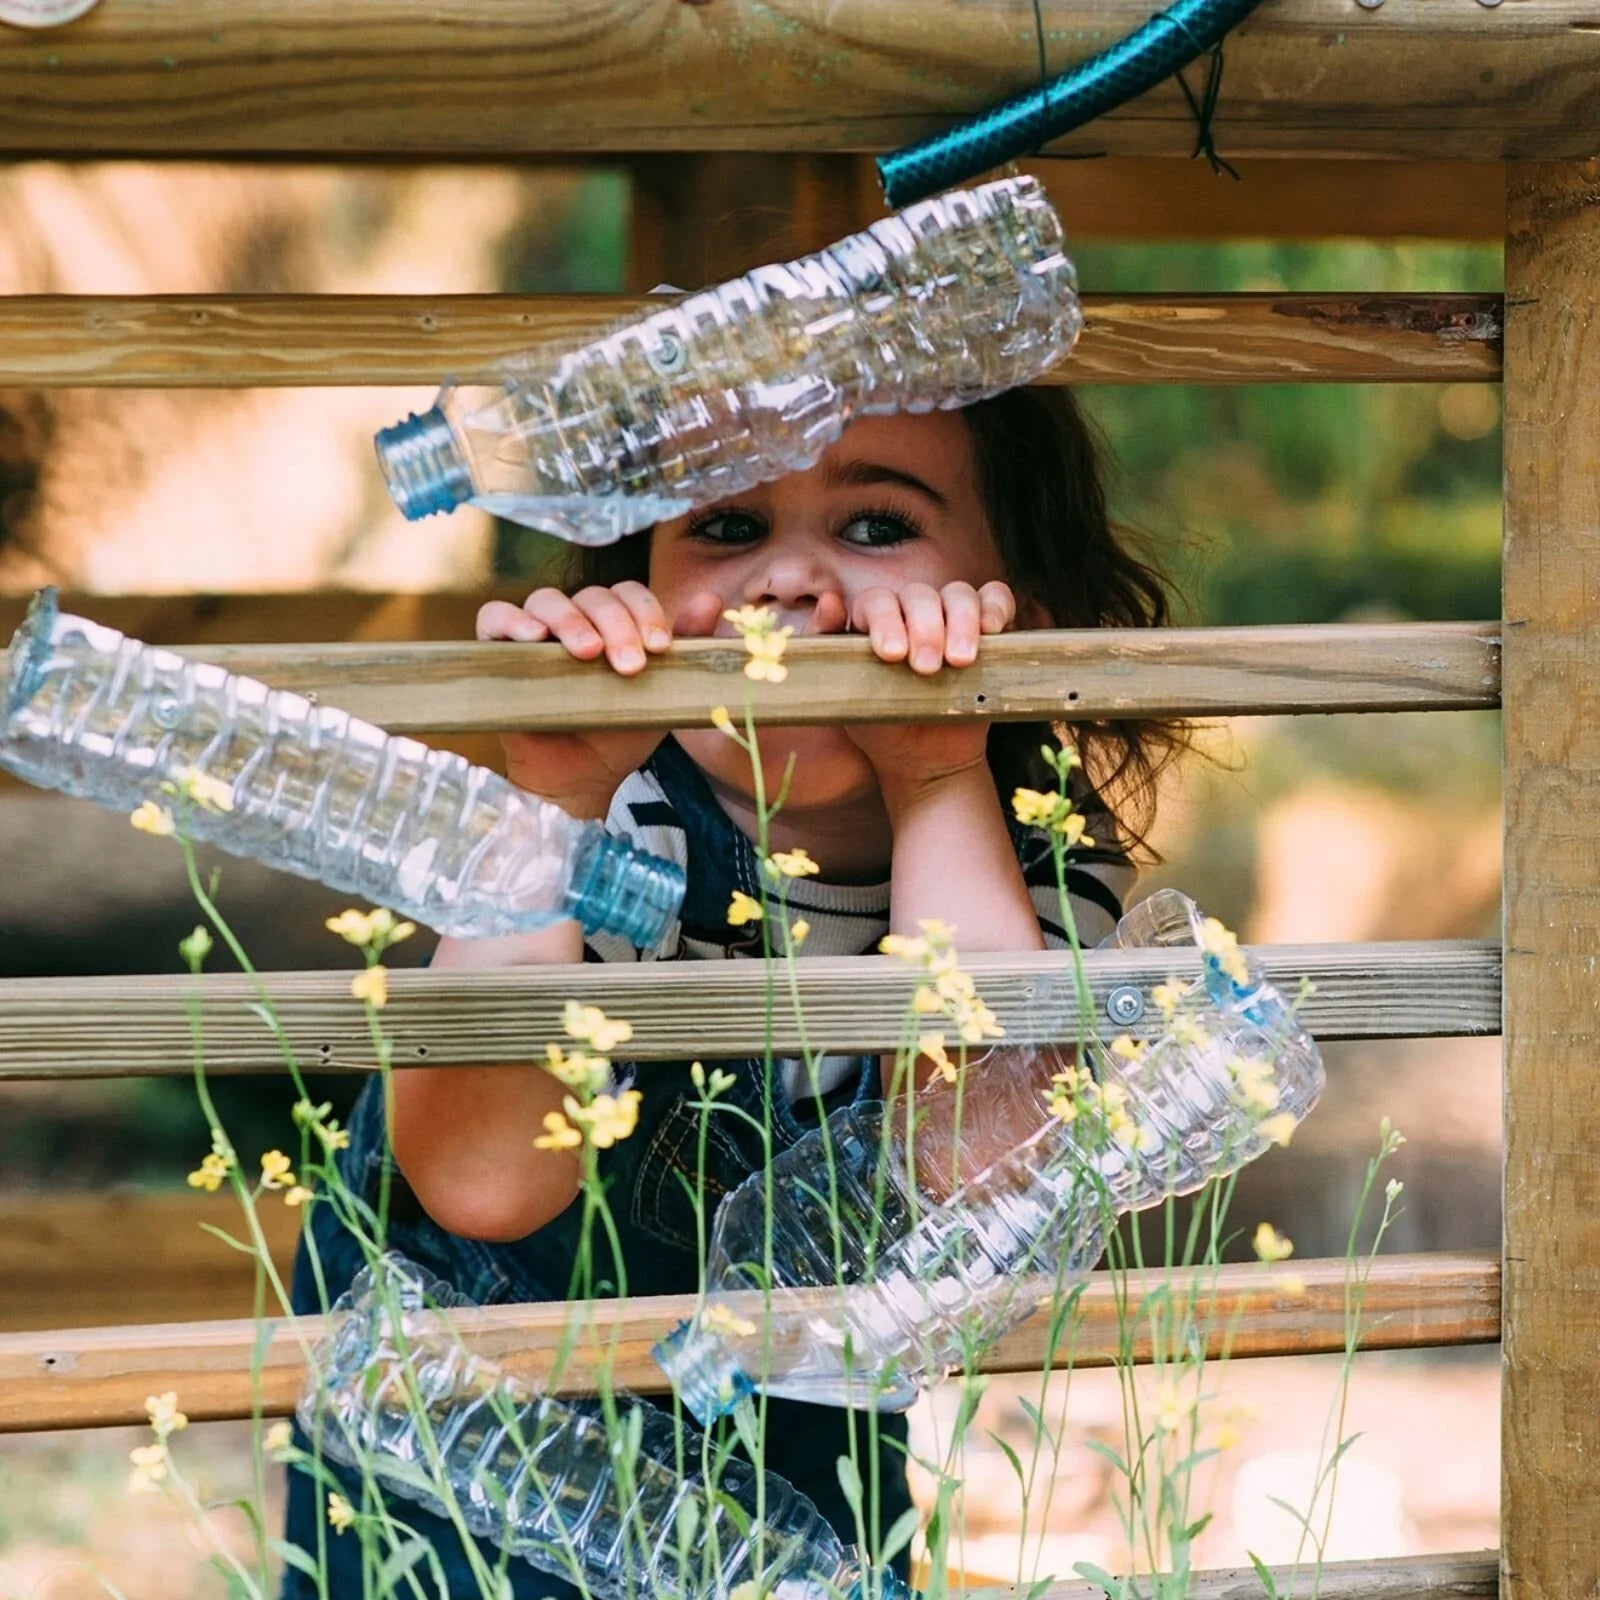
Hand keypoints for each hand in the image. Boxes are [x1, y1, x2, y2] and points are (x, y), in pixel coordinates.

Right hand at [477, 582, 722, 816]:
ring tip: (587, 653)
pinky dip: (511, 619)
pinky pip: (494, 618)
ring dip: (572, 621)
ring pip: (547, 599)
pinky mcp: (497, 653)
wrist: (583, 778)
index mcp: (612, 622)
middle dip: (617, 625)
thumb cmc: (620, 731)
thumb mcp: (661, 691)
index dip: (646, 611)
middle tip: (630, 665)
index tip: (660, 647)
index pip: (628, 593)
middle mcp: (574, 620)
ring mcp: (534, 634)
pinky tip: (534, 638)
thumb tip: (712, 600)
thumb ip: (686, 648)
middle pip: (593, 596)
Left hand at [842, 580, 1016, 798]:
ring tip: (959, 661)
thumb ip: (826, 646)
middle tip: (926, 669)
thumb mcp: (843, 692)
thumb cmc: (878, 724)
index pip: (878, 600)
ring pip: (959, 594)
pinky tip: (992, 629)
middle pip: (920, 595)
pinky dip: (995, 606)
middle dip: (925, 628)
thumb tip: (830, 601)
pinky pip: (995, 599)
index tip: (892, 655)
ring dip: (961, 622)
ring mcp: (950, 619)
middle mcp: (911, 614)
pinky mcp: (985, 632)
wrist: (922, 760)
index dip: (886, 620)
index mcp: (874, 622)